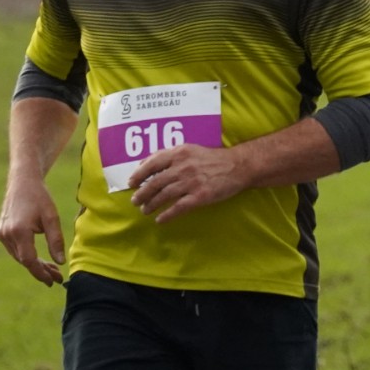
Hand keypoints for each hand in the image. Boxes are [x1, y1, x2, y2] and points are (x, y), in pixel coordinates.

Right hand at [0, 178, 68, 284]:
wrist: (22, 181)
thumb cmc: (40, 197)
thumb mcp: (51, 217)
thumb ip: (56, 240)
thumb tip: (60, 263)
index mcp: (19, 231)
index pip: (29, 260)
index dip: (41, 273)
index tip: (52, 282)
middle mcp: (7, 234)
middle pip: (24, 261)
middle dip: (41, 270)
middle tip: (57, 278)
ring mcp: (2, 234)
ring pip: (19, 257)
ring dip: (34, 264)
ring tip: (52, 270)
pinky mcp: (1, 232)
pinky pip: (15, 250)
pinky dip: (26, 256)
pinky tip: (39, 259)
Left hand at [127, 144, 253, 224]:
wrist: (237, 166)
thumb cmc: (212, 158)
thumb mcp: (190, 149)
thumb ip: (169, 155)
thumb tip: (144, 163)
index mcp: (180, 153)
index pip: (153, 163)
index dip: (139, 174)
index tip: (131, 183)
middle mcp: (183, 166)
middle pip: (156, 182)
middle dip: (142, 193)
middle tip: (135, 201)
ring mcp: (191, 182)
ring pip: (164, 195)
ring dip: (151, 204)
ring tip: (145, 210)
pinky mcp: (200, 196)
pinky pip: (178, 208)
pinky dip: (166, 215)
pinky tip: (160, 220)